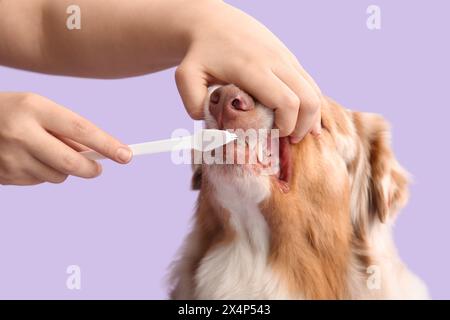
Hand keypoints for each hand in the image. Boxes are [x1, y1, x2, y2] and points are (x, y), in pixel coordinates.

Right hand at [0, 92, 131, 185]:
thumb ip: (67, 129)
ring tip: (45, 151)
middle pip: (71, 163)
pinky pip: (39, 181)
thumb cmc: (11, 111)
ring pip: (57, 176)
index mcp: (33, 107)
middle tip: (98, 168)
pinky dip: (42, 173)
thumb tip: (100, 151)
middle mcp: (20, 133)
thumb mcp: (38, 108)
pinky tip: (27, 158)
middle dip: (91, 168)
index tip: (127, 155)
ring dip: (62, 169)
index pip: (80, 129)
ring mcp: (9, 158)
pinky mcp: (3, 176)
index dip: (106, 144)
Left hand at [175, 0, 321, 140]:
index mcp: (252, 68)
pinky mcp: (289, 57)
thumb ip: (194, 102)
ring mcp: (286, 57)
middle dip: (303, 125)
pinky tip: (304, 118)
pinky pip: (310, 83)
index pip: (286, 102)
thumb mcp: (186, 76)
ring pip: (314, 90)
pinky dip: (311, 103)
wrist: (213, 22)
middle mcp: (275, 61)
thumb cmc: (200, 53)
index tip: (272, 136)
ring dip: (311, 116)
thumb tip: (212, 124)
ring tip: (297, 134)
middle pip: (308, 98)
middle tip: (289, 141)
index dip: (286, 125)